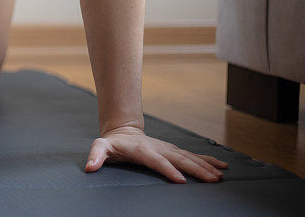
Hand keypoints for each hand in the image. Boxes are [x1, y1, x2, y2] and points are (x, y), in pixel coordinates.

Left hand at [85, 125, 227, 182]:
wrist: (122, 131)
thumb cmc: (112, 143)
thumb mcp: (100, 147)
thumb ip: (96, 155)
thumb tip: (90, 166)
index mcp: (142, 150)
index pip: (156, 161)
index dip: (167, 169)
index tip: (180, 180)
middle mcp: (158, 148)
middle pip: (179, 159)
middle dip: (196, 169)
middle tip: (212, 180)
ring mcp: (167, 148)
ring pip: (189, 157)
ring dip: (205, 166)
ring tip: (221, 176)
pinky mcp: (173, 151)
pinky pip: (192, 156)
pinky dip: (207, 161)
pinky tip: (221, 167)